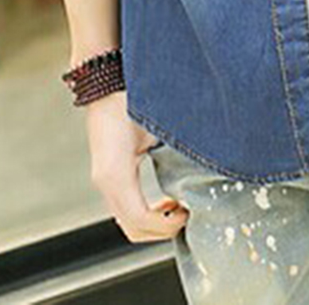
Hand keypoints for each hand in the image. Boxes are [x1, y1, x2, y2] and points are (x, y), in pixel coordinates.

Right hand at [84, 89, 189, 241]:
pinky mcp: (106, 173)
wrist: (103, 78)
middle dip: (162, 230)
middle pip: (132, 229)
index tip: (189, 212)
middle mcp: (105, 180)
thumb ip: (177, 146)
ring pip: (127, 220)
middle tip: (188, 213)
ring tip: (179, 206)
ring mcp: (103, 178)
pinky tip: (165, 198)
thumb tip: (206, 165)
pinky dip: (145, 211)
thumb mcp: (156, 122)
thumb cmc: (130, 94)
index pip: (141, 219)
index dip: (168, 225)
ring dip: (154, 222)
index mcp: (116, 172)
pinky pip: (125, 206)